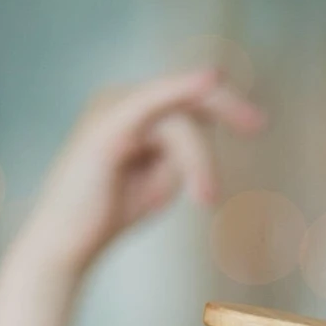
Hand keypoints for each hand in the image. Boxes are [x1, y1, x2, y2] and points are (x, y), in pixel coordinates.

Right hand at [0, 67, 263, 325]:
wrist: (67, 245)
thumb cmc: (110, 213)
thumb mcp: (161, 178)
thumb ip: (186, 151)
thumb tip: (210, 129)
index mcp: (130, 108)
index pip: (187, 100)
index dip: (224, 106)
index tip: (257, 124)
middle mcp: (118, 98)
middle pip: (188, 99)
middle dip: (226, 107)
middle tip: (258, 125)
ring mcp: (110, 108)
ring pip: (180, 121)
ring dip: (198, 162)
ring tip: (205, 199)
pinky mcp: (107, 126)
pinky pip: (153, 102)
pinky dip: (181, 90)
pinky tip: (209, 81)